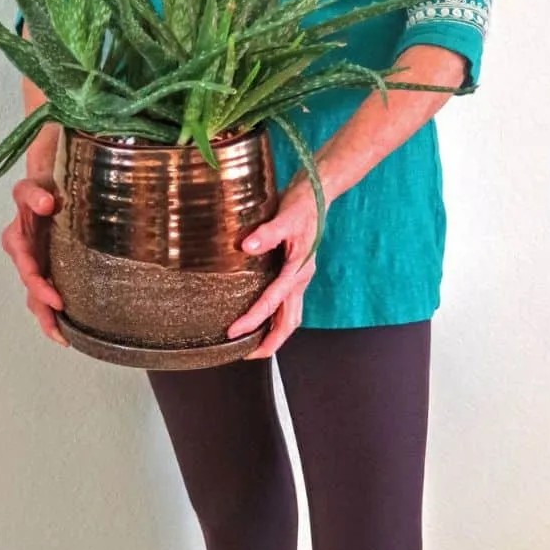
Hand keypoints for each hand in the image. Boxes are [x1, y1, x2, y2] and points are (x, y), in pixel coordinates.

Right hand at [2, 174, 69, 346]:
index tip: (57, 299)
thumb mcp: (34, 184)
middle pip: (29, 284)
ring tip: (61, 338)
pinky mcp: (47, 272)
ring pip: (35, 297)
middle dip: (42, 304)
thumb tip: (47, 203)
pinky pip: (46, 298)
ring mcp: (36, 266)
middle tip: (59, 321)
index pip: (24, 260)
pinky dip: (53, 316)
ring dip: (46, 318)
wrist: (51, 188)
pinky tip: (67, 334)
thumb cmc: (43, 186)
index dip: (38, 281)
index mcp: (18, 236)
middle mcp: (24, 255)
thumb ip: (35, 193)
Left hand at [226, 177, 320, 358]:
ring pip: (290, 316)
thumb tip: (246, 245)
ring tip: (252, 346)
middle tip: (245, 355)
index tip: (233, 333)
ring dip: (274, 334)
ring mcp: (299, 278)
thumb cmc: (302, 204)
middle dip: (270, 342)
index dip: (253, 319)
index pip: (274, 302)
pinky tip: (260, 319)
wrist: (316, 194)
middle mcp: (301, 278)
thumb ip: (268, 232)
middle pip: (289, 322)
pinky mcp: (295, 273)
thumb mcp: (286, 215)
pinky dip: (274, 317)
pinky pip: (286, 304)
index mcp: (299, 269)